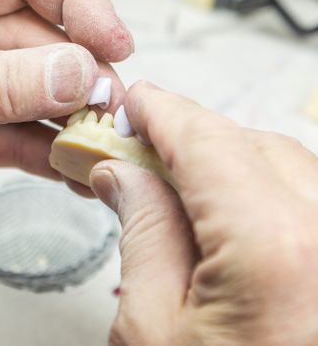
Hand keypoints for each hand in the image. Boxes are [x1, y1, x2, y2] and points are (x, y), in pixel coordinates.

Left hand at [0, 0, 132, 288]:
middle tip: (106, 108)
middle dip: (75, 72)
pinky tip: (65, 164)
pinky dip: (41, 150)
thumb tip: (70, 72)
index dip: (76, 0)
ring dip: (65, 115)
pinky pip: (11, 133)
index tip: (111, 41)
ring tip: (96, 141)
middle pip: (36, 36)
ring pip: (30, 89)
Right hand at [89, 81, 317, 344]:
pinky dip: (268, 198)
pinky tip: (227, 217)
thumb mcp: (150, 327)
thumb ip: (143, 234)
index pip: (211, 144)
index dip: (165, 114)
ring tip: (179, 188)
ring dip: (234, 167)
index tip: (139, 102)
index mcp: (279, 253)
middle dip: (197, 140)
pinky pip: (311, 208)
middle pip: (259, 149)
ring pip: (293, 173)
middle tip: (142, 149)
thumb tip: (126, 176)